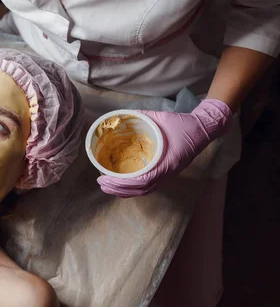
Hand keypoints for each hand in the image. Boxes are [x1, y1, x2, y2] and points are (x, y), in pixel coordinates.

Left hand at [97, 99, 232, 196]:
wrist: (204, 129)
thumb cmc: (184, 124)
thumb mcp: (162, 117)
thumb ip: (142, 117)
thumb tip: (122, 115)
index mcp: (167, 163)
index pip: (142, 180)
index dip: (122, 183)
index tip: (105, 178)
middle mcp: (168, 173)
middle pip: (140, 189)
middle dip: (119, 189)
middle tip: (101, 183)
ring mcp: (169, 175)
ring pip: (145, 190)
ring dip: (125, 191)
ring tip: (108, 186)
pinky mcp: (168, 173)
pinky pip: (149, 186)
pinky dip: (134, 189)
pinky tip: (124, 185)